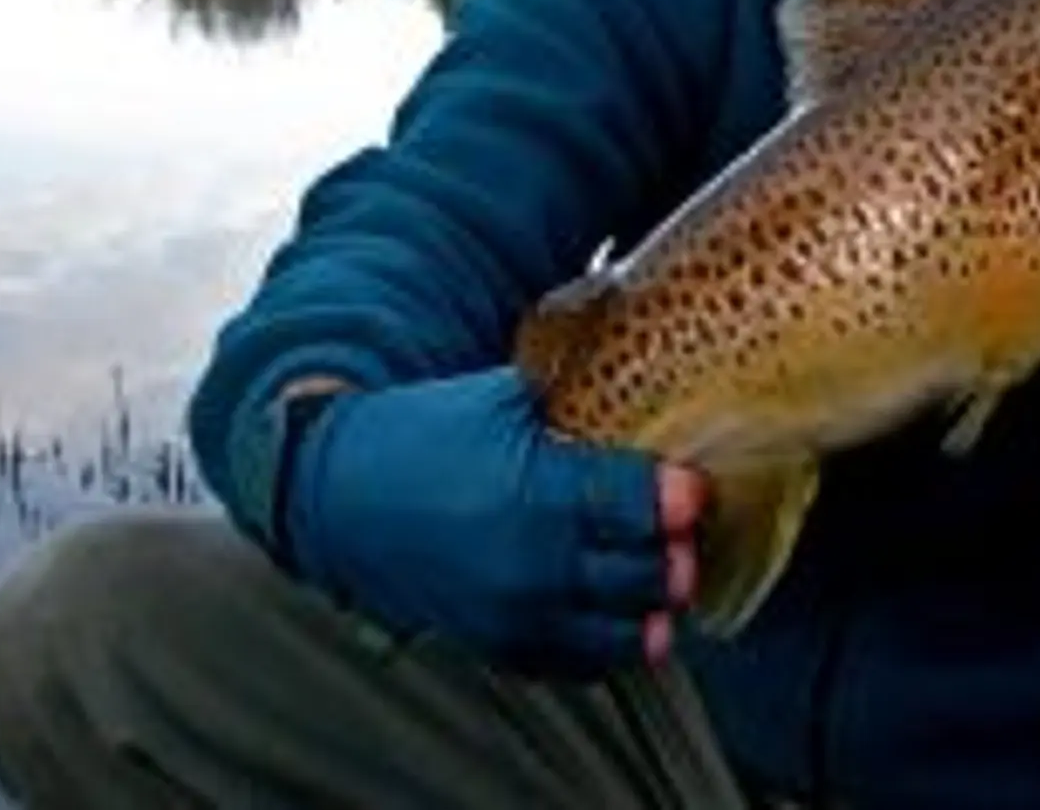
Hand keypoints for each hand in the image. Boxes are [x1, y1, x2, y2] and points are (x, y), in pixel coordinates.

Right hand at [280, 366, 704, 678]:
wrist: (344, 496)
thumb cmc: (429, 435)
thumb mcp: (509, 396)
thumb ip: (584, 393)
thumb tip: (655, 375)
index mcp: (538, 495)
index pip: (641, 509)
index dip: (682, 500)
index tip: (695, 489)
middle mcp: (532, 567)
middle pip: (647, 578)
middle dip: (678, 554)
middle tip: (686, 530)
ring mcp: (517, 616)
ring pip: (625, 634)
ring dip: (653, 604)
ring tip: (662, 570)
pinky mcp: (500, 647)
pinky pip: (582, 664)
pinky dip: (609, 640)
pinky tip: (619, 606)